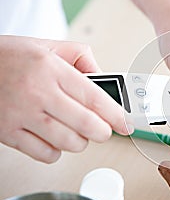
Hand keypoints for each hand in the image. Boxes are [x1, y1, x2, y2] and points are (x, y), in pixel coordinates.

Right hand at [0, 36, 130, 162]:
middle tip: (104, 130)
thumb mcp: (47, 46)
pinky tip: (54, 138)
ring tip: (77, 131)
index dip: (116, 115)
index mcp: (51, 70)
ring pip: (69, 142)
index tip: (127, 124)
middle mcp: (38, 93)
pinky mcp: (8, 133)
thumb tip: (103, 76)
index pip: (95, 97)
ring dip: (80, 141)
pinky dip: (56, 151)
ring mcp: (22, 115)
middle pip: (86, 125)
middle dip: (103, 132)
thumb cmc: (9, 57)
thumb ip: (79, 56)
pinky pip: (45, 154)